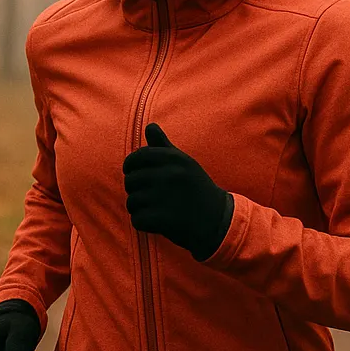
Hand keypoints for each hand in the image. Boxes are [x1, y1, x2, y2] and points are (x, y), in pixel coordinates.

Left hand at [123, 123, 232, 261]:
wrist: (218, 221)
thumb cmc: (197, 189)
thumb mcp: (185, 164)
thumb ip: (163, 147)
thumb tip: (149, 126)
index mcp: (174, 158)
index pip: (136, 158)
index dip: (131, 167)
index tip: (135, 175)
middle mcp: (169, 174)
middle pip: (130, 181)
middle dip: (136, 191)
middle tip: (151, 197)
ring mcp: (165, 197)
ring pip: (132, 201)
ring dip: (139, 209)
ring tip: (155, 210)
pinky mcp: (162, 219)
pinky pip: (136, 219)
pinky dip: (143, 224)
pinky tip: (157, 223)